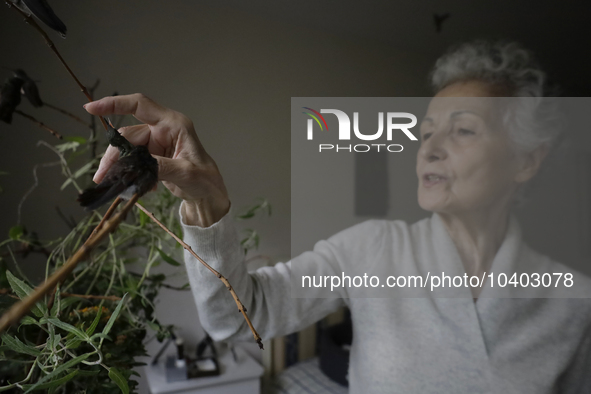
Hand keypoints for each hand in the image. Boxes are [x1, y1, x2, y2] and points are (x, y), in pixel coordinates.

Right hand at [84, 93, 229, 226]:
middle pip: (128, 135)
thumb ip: (161, 166)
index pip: (140, 105)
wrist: (208, 196)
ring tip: (111, 183)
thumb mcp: (185, 173)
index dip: (115, 104)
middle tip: (103, 176)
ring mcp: (157, 142)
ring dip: (118, 166)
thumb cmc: (205, 180)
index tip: (91, 109)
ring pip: (127, 149)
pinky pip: (132, 160)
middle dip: (114, 154)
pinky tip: (134, 186)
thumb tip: (137, 164)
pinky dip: (129, 172)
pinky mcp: (152, 156)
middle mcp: (163, 129)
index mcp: (174, 124)